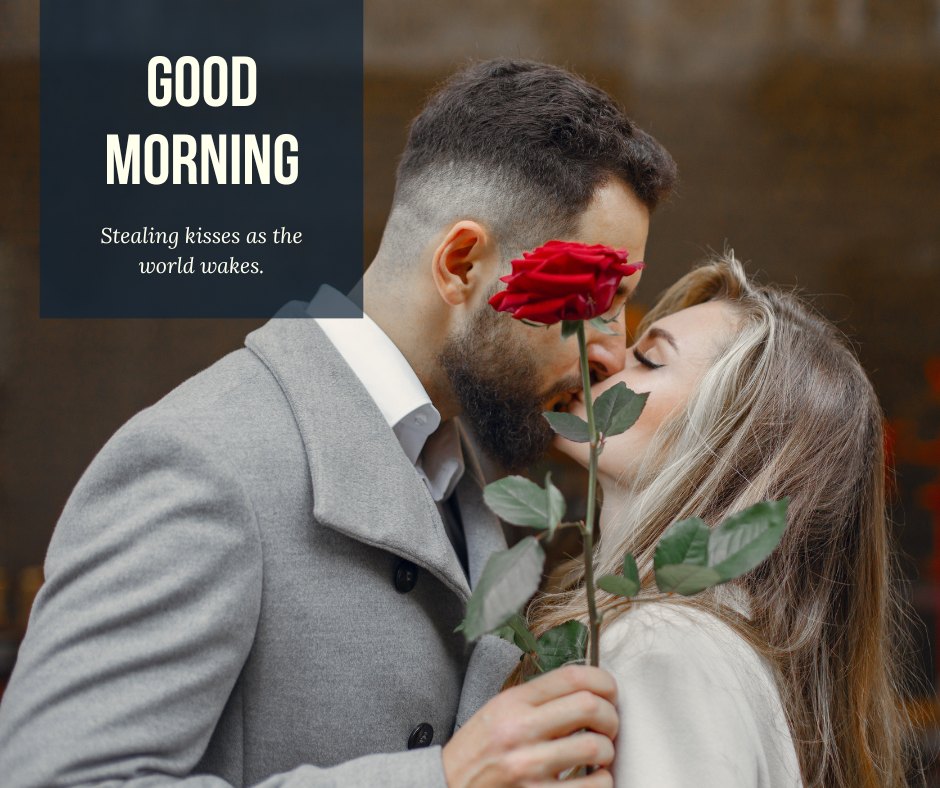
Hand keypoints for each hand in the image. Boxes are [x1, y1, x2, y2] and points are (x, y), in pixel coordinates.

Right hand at [442, 664, 617, 786]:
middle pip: (590, 707)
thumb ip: (537, 699)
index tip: (610, 691)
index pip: (572, 677)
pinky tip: (592, 778)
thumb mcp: (498, 711)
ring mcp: (529, 766)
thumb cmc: (477, 752)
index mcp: (513, 702)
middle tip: (608, 725)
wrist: (447, 786)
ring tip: (599, 754)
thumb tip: (585, 691)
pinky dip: (602, 781)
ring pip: (595, 747)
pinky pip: (592, 787)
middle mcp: (521, 730)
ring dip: (607, 751)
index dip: (604, 681)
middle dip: (611, 716)